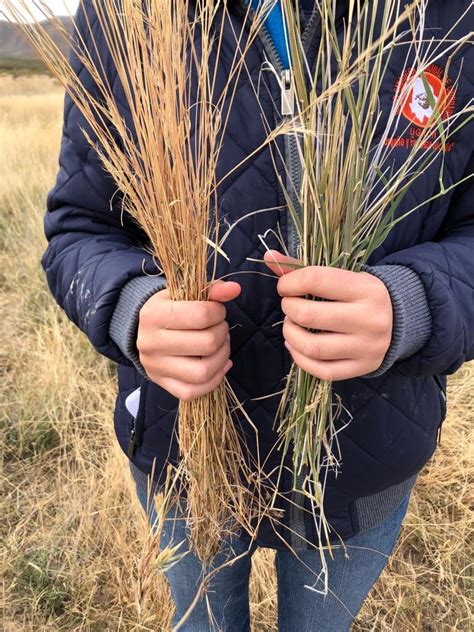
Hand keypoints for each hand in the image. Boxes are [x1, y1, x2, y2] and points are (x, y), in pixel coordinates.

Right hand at [137, 281, 240, 400]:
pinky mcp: (162, 384)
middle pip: (206, 344)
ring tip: (221, 345)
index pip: (201, 315)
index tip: (217, 312)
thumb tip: (235, 289)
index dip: (219, 312)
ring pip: (202, 372)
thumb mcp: (185, 293)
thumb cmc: (171, 308)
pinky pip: (193, 392)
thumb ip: (212, 289)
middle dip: (222, 334)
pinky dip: (214, 380)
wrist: (144, 330)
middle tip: (219, 328)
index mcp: (153, 314)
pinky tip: (220, 365)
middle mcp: (151, 342)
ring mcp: (155, 367)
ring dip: (222, 357)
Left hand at [264, 250, 392, 380]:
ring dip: (291, 335)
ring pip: (313, 347)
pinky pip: (322, 370)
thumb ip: (303, 268)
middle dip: (289, 309)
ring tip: (291, 326)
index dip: (289, 282)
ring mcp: (367, 346)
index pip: (316, 280)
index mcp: (365, 288)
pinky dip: (300, 359)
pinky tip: (296, 346)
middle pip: (309, 315)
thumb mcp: (342, 276)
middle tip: (289, 306)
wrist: (399, 321)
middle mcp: (369, 318)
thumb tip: (268, 256)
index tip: (285, 287)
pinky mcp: (362, 367)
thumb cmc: (360, 295)